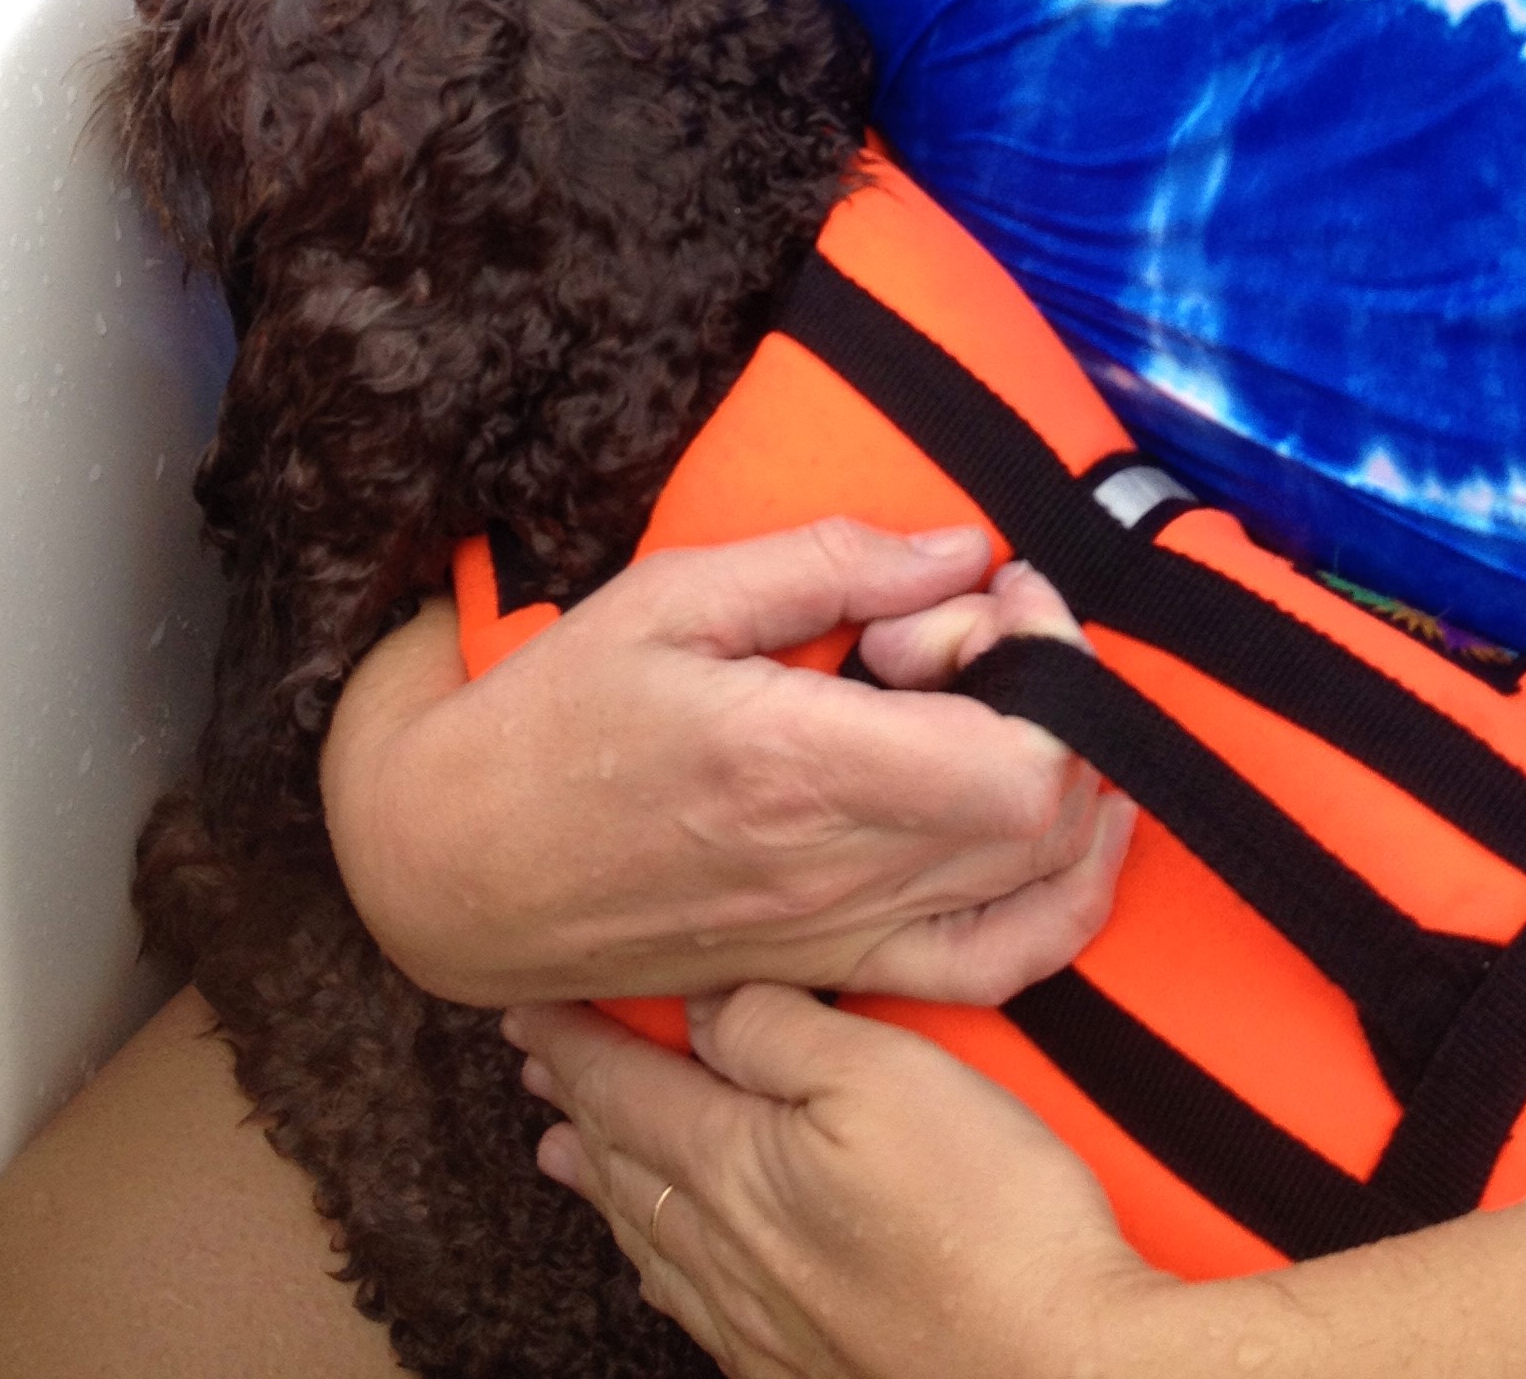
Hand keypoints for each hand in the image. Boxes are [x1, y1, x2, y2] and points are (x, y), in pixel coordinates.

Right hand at [322, 521, 1131, 1009]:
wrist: (455, 869)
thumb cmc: (552, 718)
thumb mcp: (673, 595)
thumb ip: (831, 563)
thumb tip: (966, 549)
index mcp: (795, 769)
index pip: (1019, 764)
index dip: (1049, 665)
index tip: (993, 593)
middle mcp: (835, 876)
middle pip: (1048, 819)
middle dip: (1056, 700)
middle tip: (980, 633)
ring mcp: (840, 943)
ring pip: (1043, 893)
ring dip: (1069, 789)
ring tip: (1011, 705)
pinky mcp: (833, 976)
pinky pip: (994, 967)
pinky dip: (1058, 901)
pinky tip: (1050, 828)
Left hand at [514, 987, 1176, 1378]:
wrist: (1059, 1373)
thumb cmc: (988, 1218)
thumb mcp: (886, 1076)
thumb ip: (782, 1032)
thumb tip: (702, 1003)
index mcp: (738, 1168)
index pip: (626, 1090)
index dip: (572, 1042)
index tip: (523, 1005)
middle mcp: (734, 1253)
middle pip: (631, 1165)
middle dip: (580, 1105)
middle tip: (537, 1065)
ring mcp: (770, 1323)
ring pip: (658, 1241)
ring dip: (609, 1185)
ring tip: (569, 1155)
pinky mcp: (814, 1369)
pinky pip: (702, 1312)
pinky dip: (665, 1271)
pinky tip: (670, 1272)